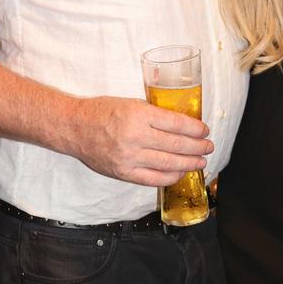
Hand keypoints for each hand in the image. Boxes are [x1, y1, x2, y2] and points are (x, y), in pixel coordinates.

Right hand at [71, 95, 212, 185]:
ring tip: (200, 161)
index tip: (204, 130)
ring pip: (168, 164)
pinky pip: (153, 179)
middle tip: (208, 146)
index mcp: (138, 114)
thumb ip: (154, 115)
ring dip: (189, 163)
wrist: (74, 128)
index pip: (176, 123)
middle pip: (176, 144)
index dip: (195, 129)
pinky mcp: (123, 173)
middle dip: (197, 147)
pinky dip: (170, 177)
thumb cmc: (102, 111)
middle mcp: (135, 136)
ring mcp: (129, 157)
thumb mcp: (131, 103)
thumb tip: (181, 125)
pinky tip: (181, 173)